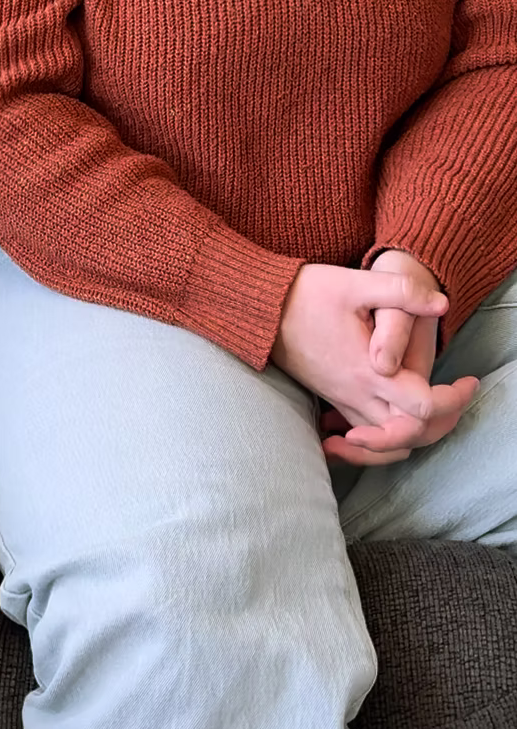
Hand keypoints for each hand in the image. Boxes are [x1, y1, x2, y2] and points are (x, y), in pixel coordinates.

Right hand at [271, 263, 474, 466]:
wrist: (259, 308)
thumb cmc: (305, 293)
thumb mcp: (354, 283)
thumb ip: (401, 292)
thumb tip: (442, 304)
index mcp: (368, 371)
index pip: (424, 406)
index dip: (454, 399)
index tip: (469, 381)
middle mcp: (357, 394)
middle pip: (410, 435)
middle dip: (443, 423)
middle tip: (459, 396)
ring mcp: (342, 401)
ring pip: (387, 444)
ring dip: (416, 435)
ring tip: (436, 411)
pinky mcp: (332, 399)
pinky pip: (365, 438)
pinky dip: (385, 440)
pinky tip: (395, 421)